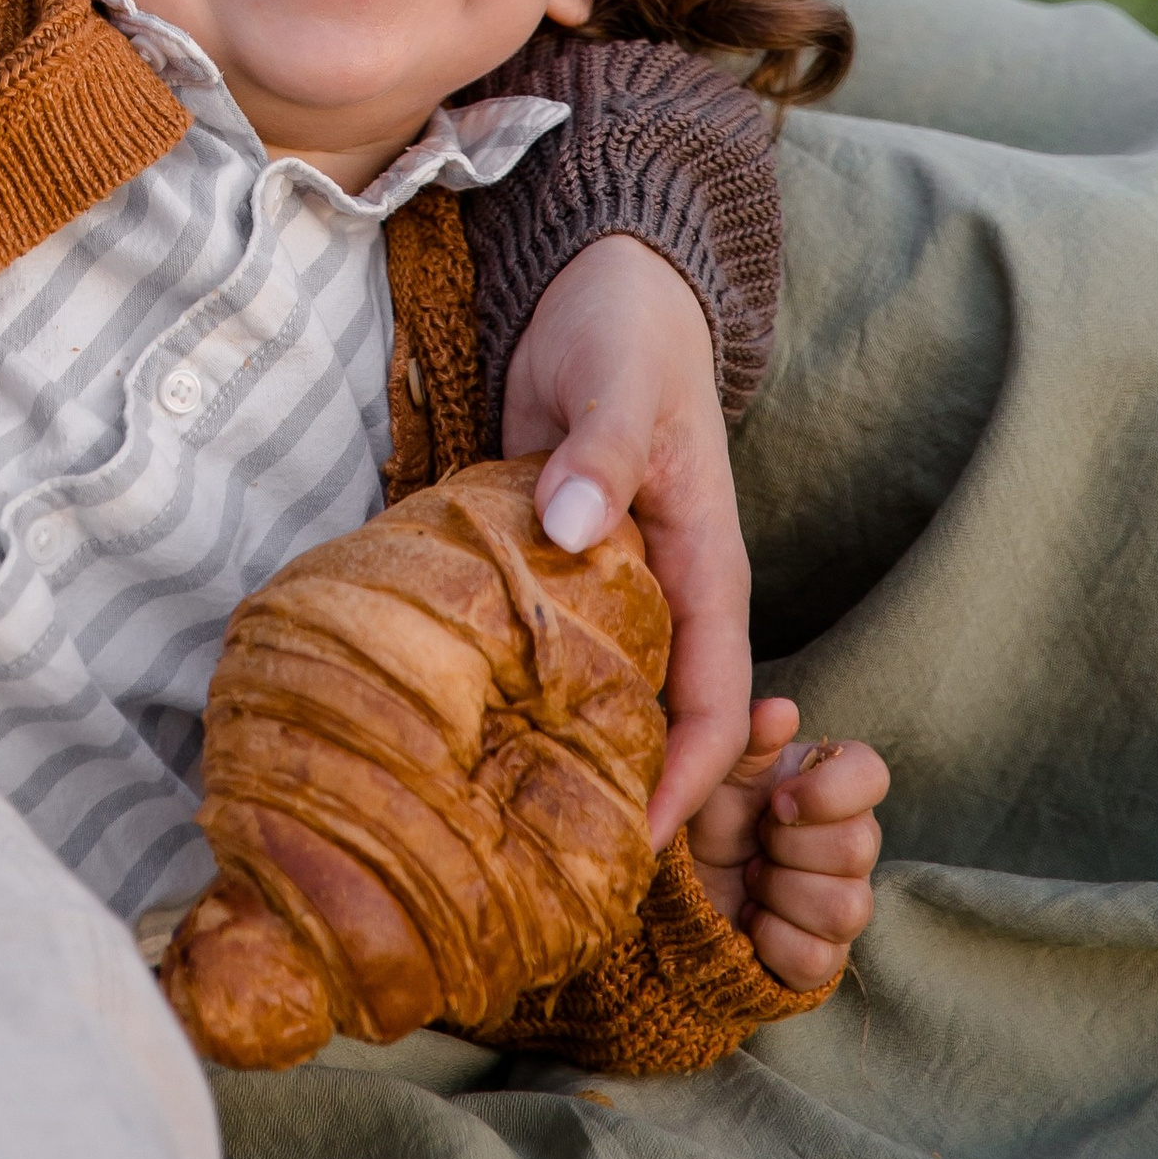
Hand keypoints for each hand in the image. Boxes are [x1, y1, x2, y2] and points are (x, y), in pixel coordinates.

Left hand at [499, 233, 751, 845]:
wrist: (596, 284)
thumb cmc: (628, 332)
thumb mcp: (622, 384)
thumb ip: (601, 457)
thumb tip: (572, 529)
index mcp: (704, 571)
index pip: (710, 708)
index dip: (684, 788)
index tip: (633, 856)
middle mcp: (660, 596)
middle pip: (653, 724)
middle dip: (614, 798)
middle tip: (544, 874)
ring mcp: (602, 584)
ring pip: (589, 693)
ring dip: (551, 749)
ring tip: (486, 829)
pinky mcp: (545, 563)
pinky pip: (533, 641)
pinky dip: (504, 684)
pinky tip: (447, 730)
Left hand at [689, 695, 887, 988]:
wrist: (675, 880)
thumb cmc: (703, 811)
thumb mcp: (717, 766)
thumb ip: (750, 737)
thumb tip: (783, 711)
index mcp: (830, 787)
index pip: (874, 775)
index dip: (828, 792)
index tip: (777, 800)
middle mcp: (849, 844)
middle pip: (860, 849)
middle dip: (788, 847)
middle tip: (754, 842)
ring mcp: (841, 904)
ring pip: (847, 909)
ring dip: (780, 893)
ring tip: (749, 878)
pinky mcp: (822, 958)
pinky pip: (818, 959)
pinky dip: (772, 939)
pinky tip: (750, 920)